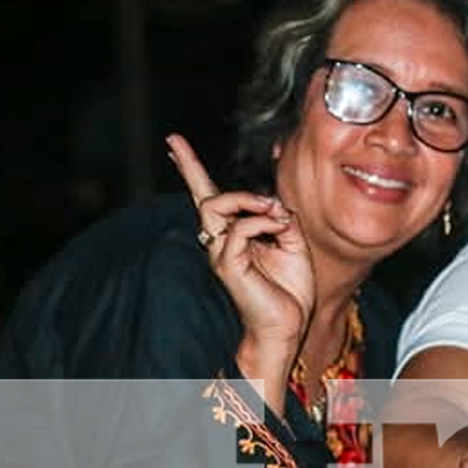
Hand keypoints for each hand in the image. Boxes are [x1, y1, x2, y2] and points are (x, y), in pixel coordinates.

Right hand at [167, 134, 315, 357]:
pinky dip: (263, 223)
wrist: (288, 325)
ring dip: (248, 200)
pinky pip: (239, 230)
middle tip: (265, 196)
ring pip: (215, 205)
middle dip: (208, 173)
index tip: (173, 142)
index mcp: (235, 233)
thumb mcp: (294, 244)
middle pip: (205, 195)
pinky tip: (279, 232)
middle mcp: (221, 240)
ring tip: (273, 211)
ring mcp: (220, 252)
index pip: (207, 195)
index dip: (190, 168)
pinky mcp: (227, 264)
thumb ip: (283, 219)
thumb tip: (274, 203)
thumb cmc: (290, 290)